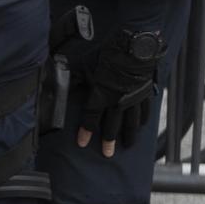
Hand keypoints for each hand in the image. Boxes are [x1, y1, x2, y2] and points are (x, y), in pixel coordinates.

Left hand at [77, 29, 163, 156]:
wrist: (133, 49)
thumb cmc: (108, 57)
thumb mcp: (85, 67)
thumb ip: (74, 79)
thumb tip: (59, 83)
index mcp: (101, 96)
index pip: (91, 118)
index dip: (85, 131)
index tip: (82, 143)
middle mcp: (118, 101)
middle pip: (112, 126)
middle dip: (108, 141)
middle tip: (108, 154)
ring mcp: (133, 99)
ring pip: (131, 123)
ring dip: (128, 135)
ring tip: (127, 145)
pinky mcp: (145, 94)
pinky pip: (144, 111)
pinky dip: (142, 121)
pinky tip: (141, 126)